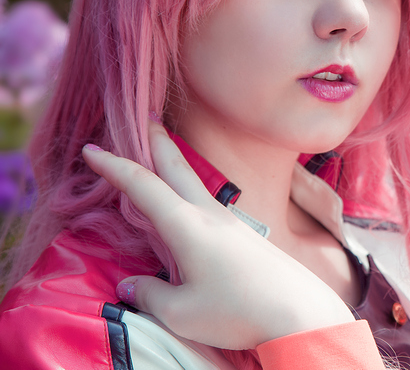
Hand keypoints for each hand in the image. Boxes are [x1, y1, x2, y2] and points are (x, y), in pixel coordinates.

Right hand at [82, 120, 353, 348]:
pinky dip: (189, 187)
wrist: (298, 311)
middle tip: (143, 116)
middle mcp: (209, 213)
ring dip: (175, 162)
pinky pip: (207, 201)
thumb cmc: (238, 311)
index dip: (113, 166)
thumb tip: (131, 286)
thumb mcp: (181, 313)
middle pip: (177, 167)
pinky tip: (190, 200)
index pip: (143, 185)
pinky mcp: (244, 234)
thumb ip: (149, 295)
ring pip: (195, 181)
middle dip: (156, 140)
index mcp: (187, 225)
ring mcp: (231, 221)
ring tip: (162, 153)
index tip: (91, 151)